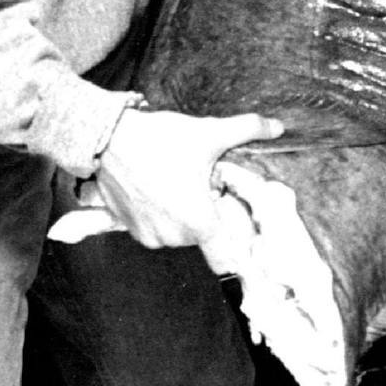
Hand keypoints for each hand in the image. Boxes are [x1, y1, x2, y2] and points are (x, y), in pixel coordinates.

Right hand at [93, 107, 283, 248]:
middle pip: (202, 236)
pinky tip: (155, 188)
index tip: (238, 233)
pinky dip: (158, 214)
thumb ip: (248, 129)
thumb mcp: (209, 133)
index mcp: (199, 222)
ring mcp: (149, 236)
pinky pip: (155, 229)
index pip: (227, 259)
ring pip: (178, 232)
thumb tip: (277, 126)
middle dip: (204, 213)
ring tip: (174, 182)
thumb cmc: (160, 139)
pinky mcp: (129, 230)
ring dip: (180, 214)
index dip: (237, 249)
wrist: (108, 137)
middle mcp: (174, 236)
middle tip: (198, 184)